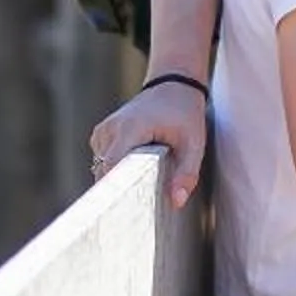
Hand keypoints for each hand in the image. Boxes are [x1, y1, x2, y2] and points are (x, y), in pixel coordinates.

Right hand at [91, 80, 208, 207]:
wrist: (173, 86)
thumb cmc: (184, 113)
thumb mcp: (194, 143)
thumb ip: (186, 173)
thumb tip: (177, 201)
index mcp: (129, 129)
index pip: (112, 168)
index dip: (116, 190)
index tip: (123, 209)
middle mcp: (109, 130)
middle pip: (105, 172)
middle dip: (119, 190)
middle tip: (135, 210)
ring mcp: (102, 132)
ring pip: (103, 168)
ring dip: (118, 179)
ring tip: (138, 186)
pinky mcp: (101, 135)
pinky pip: (104, 161)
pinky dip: (117, 169)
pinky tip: (135, 170)